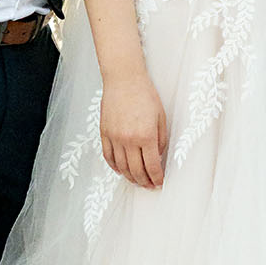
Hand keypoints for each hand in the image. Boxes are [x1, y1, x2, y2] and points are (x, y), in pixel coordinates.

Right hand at [100, 74, 167, 188]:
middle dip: (144, 181)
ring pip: (121, 167)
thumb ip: (160, 139)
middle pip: (136, 170)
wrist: (124, 79)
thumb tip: (157, 156)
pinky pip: (108, 156)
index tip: (159, 182)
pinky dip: (114, 167)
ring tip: (136, 180)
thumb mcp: (161, 116)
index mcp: (146, 135)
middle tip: (149, 185)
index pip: (152, 166)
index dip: (156, 178)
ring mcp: (115, 137)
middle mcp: (129, 139)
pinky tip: (121, 170)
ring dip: (130, 177)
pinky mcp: (104, 133)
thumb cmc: (144, 93)